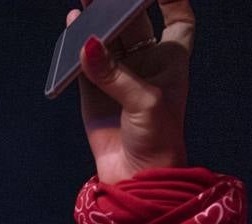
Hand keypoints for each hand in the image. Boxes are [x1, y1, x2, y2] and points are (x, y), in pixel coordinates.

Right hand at [72, 0, 194, 183]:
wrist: (137, 178)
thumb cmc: (158, 139)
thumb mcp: (144, 101)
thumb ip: (114, 73)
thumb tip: (87, 45)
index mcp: (170, 60)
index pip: (178, 19)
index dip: (171, 0)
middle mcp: (144, 63)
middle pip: (133, 22)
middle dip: (120, 4)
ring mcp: (117, 76)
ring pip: (106, 38)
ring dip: (95, 21)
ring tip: (84, 2)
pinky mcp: (93, 91)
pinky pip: (83, 62)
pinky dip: (76, 46)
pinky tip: (72, 26)